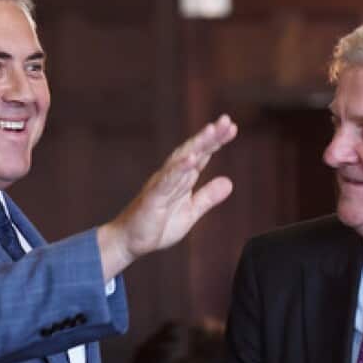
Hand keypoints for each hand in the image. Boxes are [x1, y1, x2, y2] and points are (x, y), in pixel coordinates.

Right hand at [97, 115, 236, 279]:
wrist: (130, 242)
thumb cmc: (157, 226)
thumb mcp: (190, 212)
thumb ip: (208, 197)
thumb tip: (229, 182)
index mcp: (181, 179)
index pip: (201, 156)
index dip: (216, 141)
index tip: (232, 127)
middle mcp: (171, 176)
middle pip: (192, 151)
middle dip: (209, 136)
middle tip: (226, 120)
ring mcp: (160, 184)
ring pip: (180, 160)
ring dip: (196, 145)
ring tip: (211, 131)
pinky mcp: (152, 197)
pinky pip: (167, 180)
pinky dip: (179, 168)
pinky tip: (192, 158)